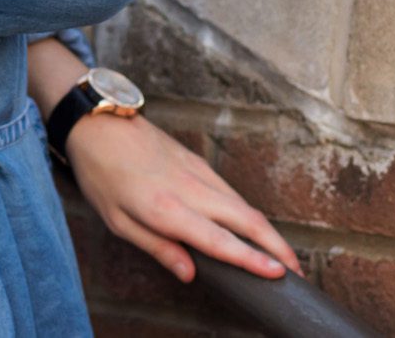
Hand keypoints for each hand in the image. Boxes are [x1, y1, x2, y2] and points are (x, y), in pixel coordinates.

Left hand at [66, 113, 304, 284]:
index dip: (252, 259)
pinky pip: (231, 192)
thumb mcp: (117, 220)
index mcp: (166, 208)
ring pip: (244, 204)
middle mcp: (190, 188)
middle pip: (247, 219)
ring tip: (283, 258)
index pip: (219, 239)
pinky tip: (254, 229)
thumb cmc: (101, 173)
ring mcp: (198, 171)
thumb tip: (190, 274)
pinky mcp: (199, 162)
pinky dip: (249, 214)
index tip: (279, 274)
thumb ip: (157, 248)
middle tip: (297, 274)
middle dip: (278, 247)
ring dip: (268, 232)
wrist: (98, 121)